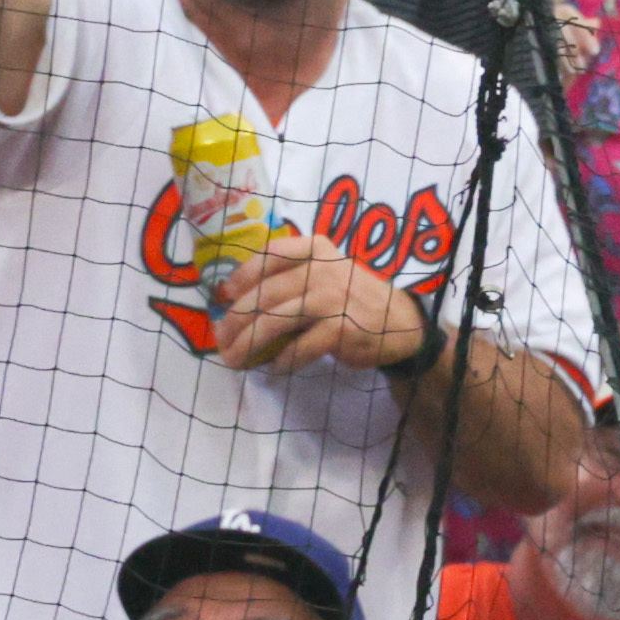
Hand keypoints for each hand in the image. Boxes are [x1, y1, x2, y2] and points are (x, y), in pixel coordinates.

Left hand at [209, 230, 428, 374]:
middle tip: (221, 341)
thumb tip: (237, 301)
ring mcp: (332, 298)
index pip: (272, 254)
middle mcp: (322, 269)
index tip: (225, 294)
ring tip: (235, 361)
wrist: (398, 323)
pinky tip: (276, 369)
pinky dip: (284, 361)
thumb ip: (291, 278)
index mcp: (316, 250)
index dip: (244, 274)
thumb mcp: (325, 274)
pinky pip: (300, 347)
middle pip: (265, 294)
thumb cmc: (351, 300)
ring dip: (249, 345)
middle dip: (236, 321)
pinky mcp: (341, 329)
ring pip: (275, 321)